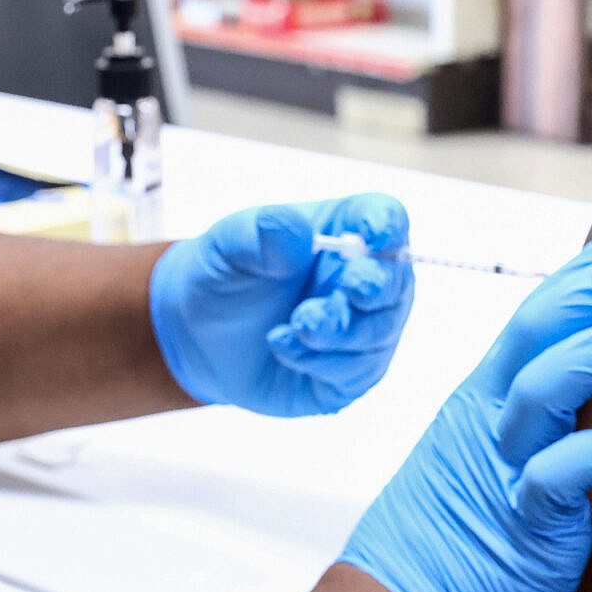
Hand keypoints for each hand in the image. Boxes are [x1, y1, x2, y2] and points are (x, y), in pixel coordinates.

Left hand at [148, 195, 415, 416]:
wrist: (197, 335)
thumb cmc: (224, 275)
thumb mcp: (226, 245)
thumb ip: (260, 234)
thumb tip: (298, 233)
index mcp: (344, 229)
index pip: (385, 218)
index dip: (388, 226)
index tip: (376, 237)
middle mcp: (363, 277)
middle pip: (395, 279)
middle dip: (374, 286)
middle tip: (348, 289)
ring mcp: (361, 328)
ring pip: (379, 331)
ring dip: (341, 330)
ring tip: (296, 324)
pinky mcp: (348, 373)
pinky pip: (356, 371)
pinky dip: (321, 361)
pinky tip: (283, 346)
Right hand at [337, 213, 591, 591]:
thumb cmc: (441, 553)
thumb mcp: (480, 465)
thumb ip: (525, 425)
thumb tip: (576, 396)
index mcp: (483, 403)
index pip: (539, 317)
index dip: (588, 272)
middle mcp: (488, 422)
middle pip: (542, 329)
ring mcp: (499, 468)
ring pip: (546, 387)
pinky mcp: (518, 525)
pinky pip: (556, 479)